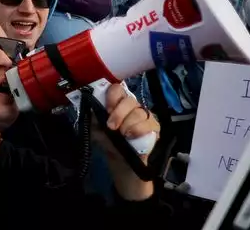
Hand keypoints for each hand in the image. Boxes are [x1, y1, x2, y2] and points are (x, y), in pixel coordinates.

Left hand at [96, 82, 158, 201]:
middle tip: (112, 127)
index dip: (113, 97)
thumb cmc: (108, 140)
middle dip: (119, 114)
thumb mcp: (96, 128)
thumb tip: (94, 105)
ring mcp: (146, 115)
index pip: (118, 89)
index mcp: (118, 102)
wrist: (120, 160)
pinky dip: (138, 130)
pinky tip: (132, 137)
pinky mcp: (155, 127)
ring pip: (139, 112)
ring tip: (122, 135)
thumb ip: (95, 115)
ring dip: (128, 124)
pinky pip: (149, 124)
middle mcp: (133, 106)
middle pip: (130, 100)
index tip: (107, 110)